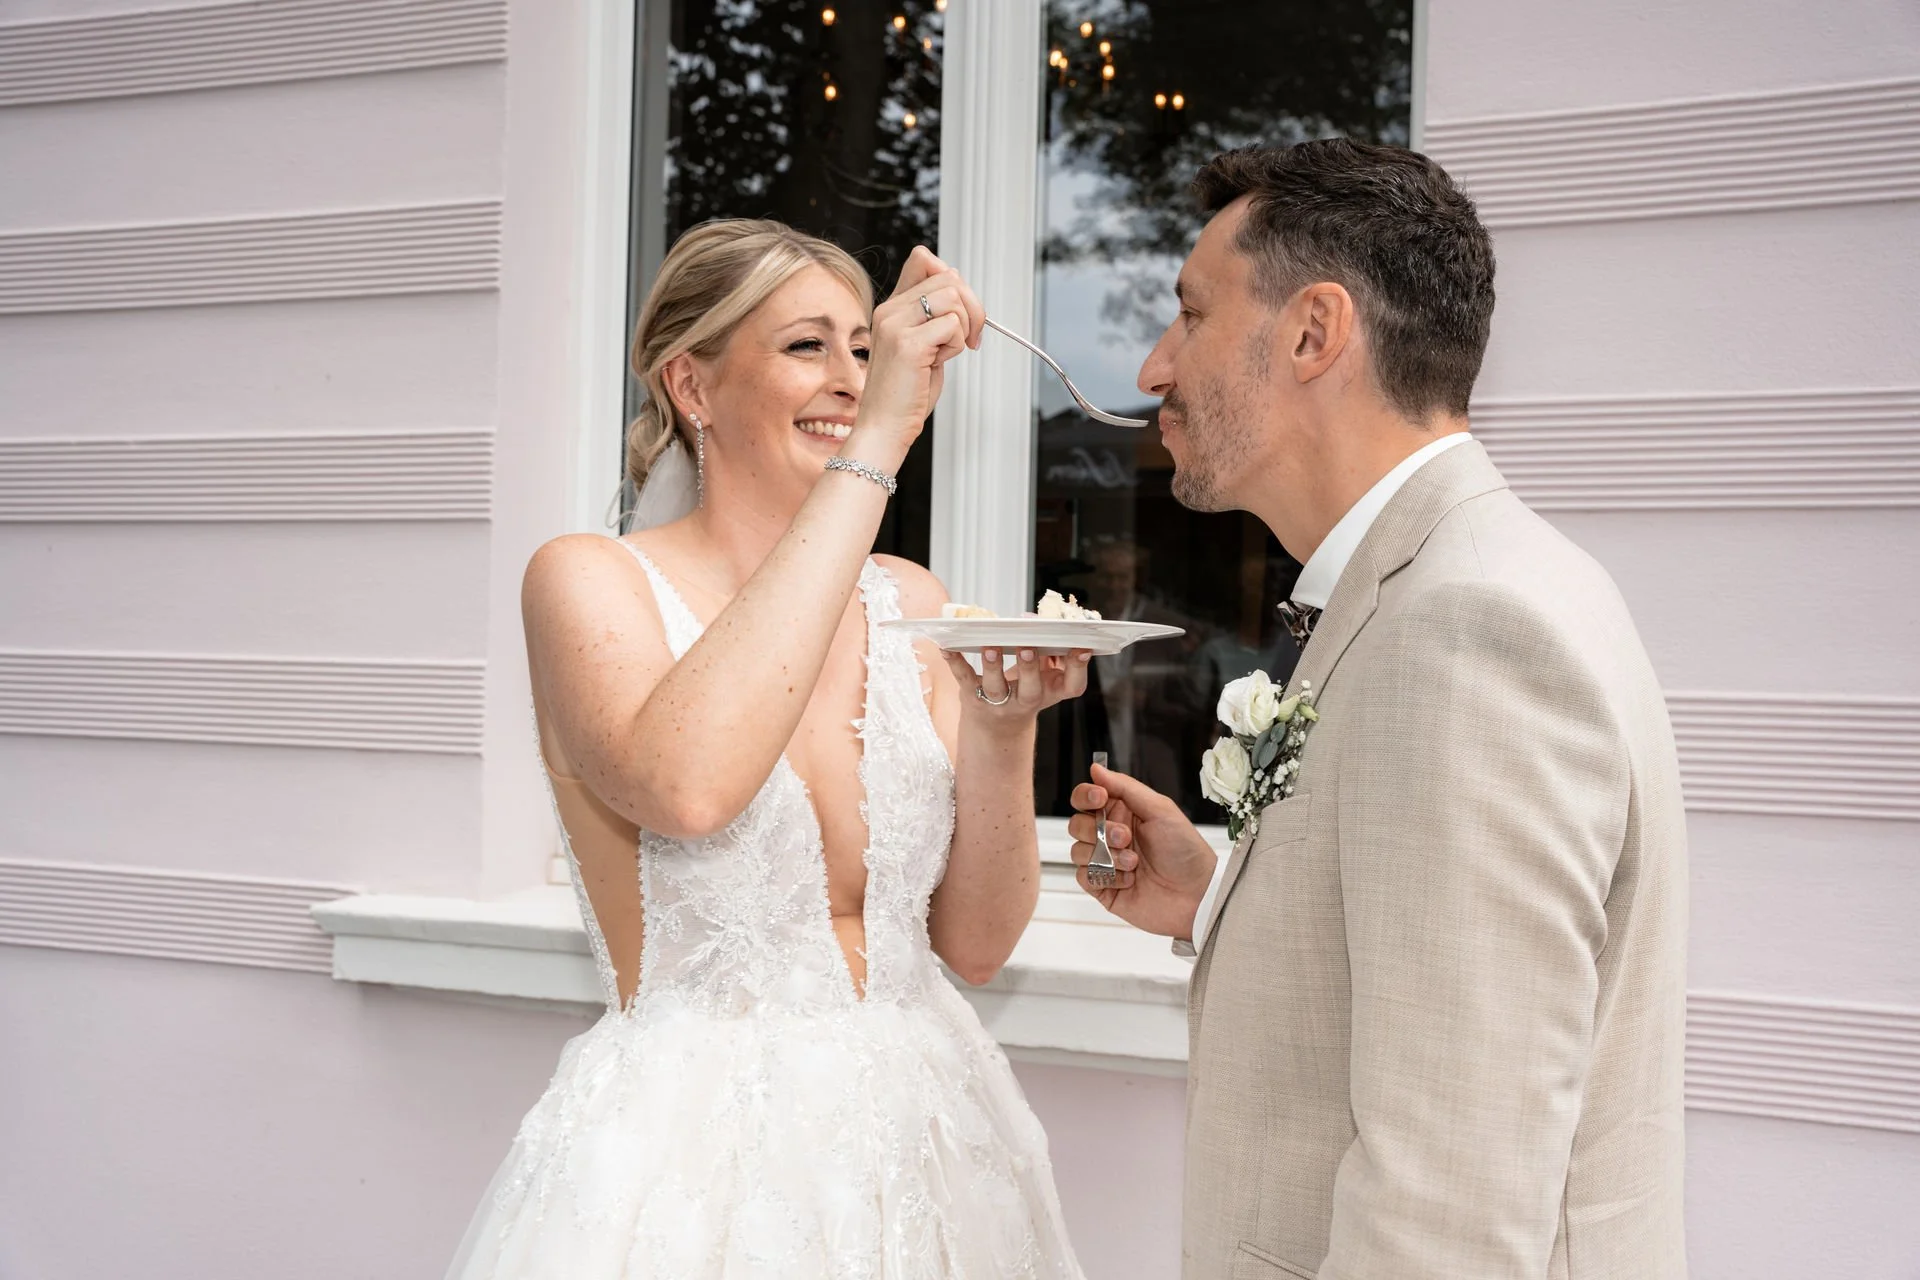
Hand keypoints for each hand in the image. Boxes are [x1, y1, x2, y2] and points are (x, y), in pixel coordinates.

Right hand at [853, 246, 983, 445]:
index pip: (924, 259)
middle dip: (972, 307)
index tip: (959, 312)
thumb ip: (934, 316)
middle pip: (949, 277)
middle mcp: (890, 310)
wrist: (884, 428)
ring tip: (946, 352)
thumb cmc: (905, 394)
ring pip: (954, 297)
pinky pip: (952, 326)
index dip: (951, 278)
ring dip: (964, 327)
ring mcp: (896, 324)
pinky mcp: (907, 344)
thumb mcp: (922, 345)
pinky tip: (937, 363)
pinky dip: (956, 346)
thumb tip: (958, 283)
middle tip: (970, 338)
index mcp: (892, 307)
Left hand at [941, 647, 1090, 732]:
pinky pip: (964, 678)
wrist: (996, 727)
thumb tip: (1052, 622)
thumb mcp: (1046, 677)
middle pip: (1031, 689)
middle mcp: (1027, 701)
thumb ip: (1052, 653)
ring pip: (996, 687)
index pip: (1073, 686)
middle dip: (1030, 667)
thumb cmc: (1025, 690)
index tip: (1082, 647)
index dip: (1079, 667)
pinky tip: (948, 647)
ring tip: (990, 645)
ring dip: (993, 665)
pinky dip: (955, 662)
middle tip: (1027, 646)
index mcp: (1051, 692)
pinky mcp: (973, 698)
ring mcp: (999, 702)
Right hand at [1068, 764, 1218, 938]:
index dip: (1086, 796)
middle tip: (1125, 837)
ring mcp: (1106, 863)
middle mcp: (1111, 836)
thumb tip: (1097, 768)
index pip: (1087, 798)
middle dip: (1098, 830)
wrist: (1197, 894)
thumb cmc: (1186, 851)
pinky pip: (1084, 877)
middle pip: (1077, 824)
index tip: (1099, 798)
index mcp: (1123, 813)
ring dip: (1105, 855)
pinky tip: (1128, 880)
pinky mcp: (1104, 888)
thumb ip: (1125, 787)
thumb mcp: (1160, 810)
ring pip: (1078, 850)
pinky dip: (1106, 877)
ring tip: (1133, 863)